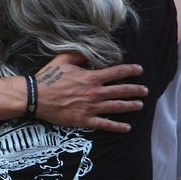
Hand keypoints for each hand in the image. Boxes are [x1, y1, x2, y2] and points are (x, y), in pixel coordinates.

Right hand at [32, 53, 146, 132]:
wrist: (35, 97)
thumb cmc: (48, 78)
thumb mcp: (63, 60)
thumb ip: (79, 55)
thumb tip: (89, 52)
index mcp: (91, 77)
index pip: (117, 72)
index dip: (130, 70)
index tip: (140, 70)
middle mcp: (94, 92)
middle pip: (121, 91)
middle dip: (136, 90)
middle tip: (145, 91)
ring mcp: (91, 107)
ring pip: (116, 107)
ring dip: (130, 106)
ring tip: (140, 105)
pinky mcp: (84, 120)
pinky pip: (104, 124)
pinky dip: (116, 126)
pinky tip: (126, 128)